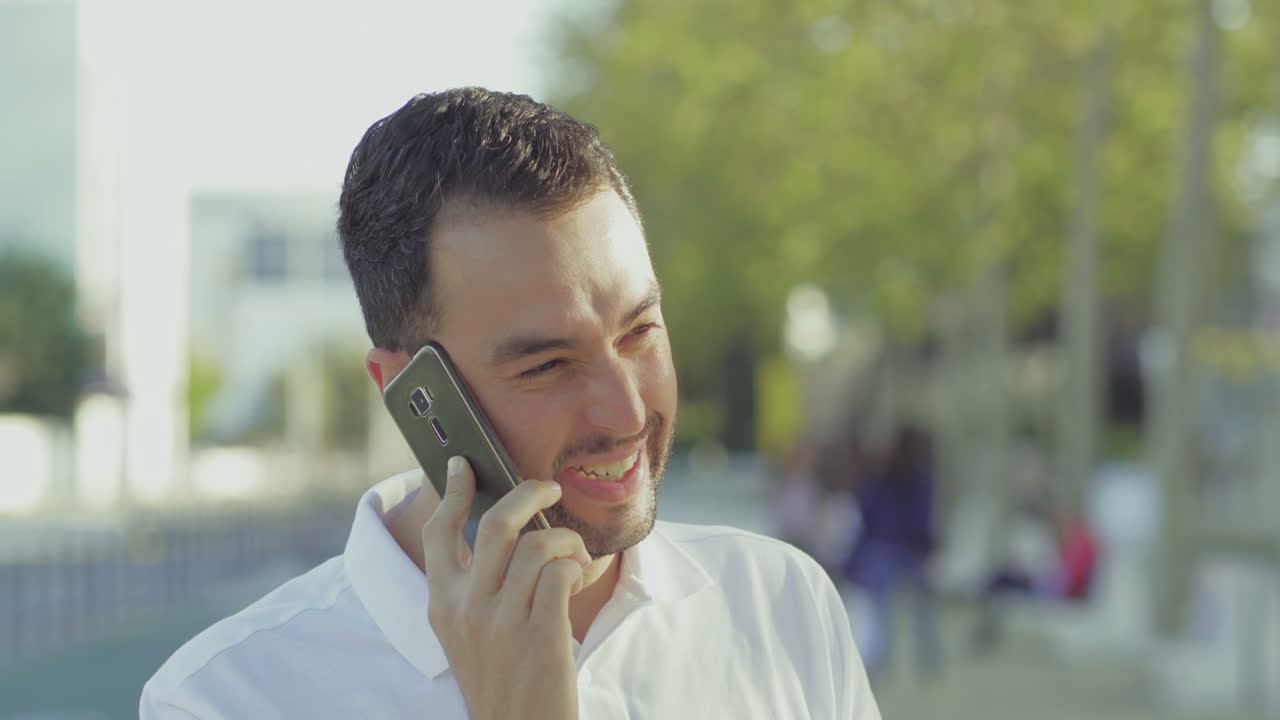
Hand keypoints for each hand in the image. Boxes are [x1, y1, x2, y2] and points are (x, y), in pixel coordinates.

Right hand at [422, 456, 588, 719]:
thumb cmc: (501, 677)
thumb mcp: (467, 632)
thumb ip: (474, 586)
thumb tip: (503, 527)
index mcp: (442, 605)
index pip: (438, 534)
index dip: (451, 492)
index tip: (463, 464)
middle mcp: (466, 610)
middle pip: (497, 525)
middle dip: (529, 494)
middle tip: (550, 488)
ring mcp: (501, 623)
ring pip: (537, 546)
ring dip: (566, 542)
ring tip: (575, 558)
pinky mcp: (540, 636)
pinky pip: (561, 574)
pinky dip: (576, 569)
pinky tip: (577, 581)